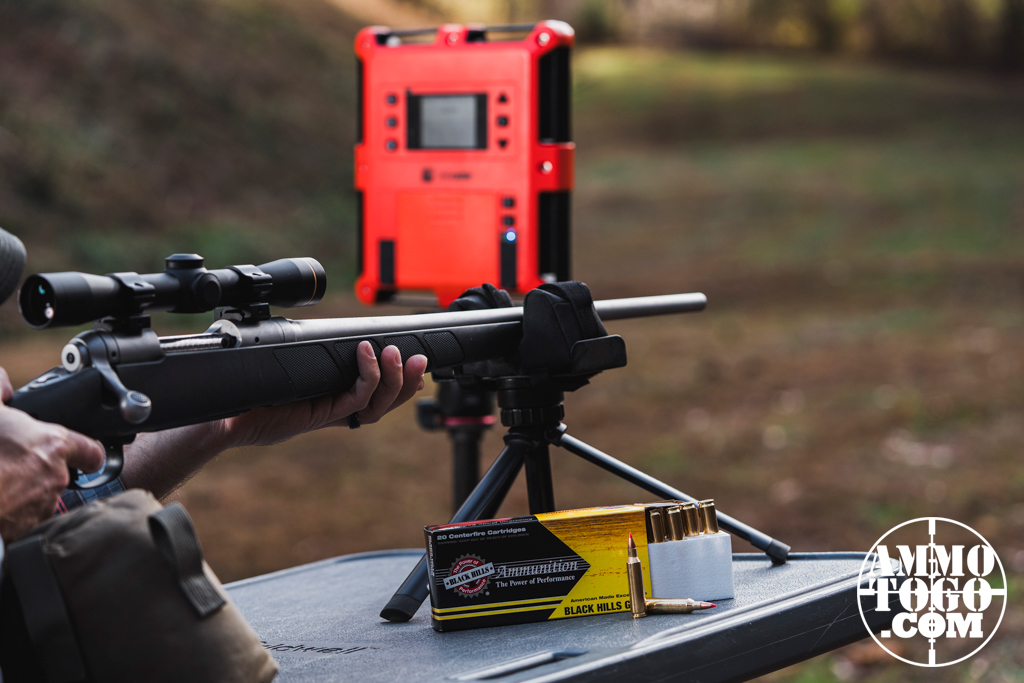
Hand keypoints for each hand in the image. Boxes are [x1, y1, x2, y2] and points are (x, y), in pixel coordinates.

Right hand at [0, 367, 105, 540]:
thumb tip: (2, 383)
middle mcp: (56, 476)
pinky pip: (24, 519)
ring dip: (25, 492)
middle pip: (59, 473)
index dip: (88, 452)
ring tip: (2, 484)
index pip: (91, 450)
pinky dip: (13, 513)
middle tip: (16, 466)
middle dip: (40, 471)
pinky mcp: (25, 527)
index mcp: (52, 445)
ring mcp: (42, 504)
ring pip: (41, 497)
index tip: (86, 456)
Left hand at [120, 342, 427, 497]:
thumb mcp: (268, 358)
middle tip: (418, 357)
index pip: (373, 390)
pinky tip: (364, 354)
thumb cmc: (232, 390)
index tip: (411, 355)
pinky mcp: (317, 418)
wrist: (209, 418)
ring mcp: (326, 413)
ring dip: (392, 380)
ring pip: (376, 404)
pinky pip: (353, 402)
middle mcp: (331, 405)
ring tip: (397, 355)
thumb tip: (284, 302)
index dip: (397, 377)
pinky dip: (365, 378)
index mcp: (326, 395)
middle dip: (405, 379)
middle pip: (384, 400)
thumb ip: (286, 342)